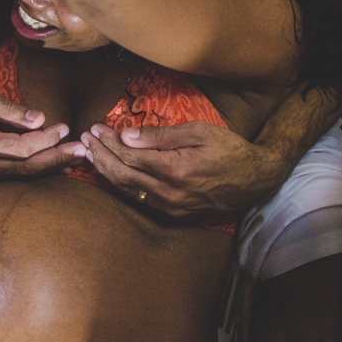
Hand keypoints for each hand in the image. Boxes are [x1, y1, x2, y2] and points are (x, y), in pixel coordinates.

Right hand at [0, 88, 85, 182]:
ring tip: (77, 160)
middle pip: (27, 167)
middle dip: (57, 159)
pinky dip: (39, 172)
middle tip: (83, 151)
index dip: (46, 140)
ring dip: (52, 168)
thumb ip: (11, 110)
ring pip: (24, 176)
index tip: (63, 128)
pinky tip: (58, 167)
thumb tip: (40, 119)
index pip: (21, 148)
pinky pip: (16, 178)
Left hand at [79, 121, 286, 216]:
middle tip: (86, 140)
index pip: (131, 156)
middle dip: (101, 156)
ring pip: (129, 190)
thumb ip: (160, 135)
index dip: (109, 142)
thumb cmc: (229, 148)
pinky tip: (110, 173)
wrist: (256, 179)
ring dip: (106, 172)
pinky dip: (121, 185)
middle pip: (124, 175)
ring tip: (90, 154)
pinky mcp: (174, 212)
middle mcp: (171, 192)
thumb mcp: (198, 131)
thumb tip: (126, 135)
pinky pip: (140, 199)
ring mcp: (172, 206)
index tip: (95, 128)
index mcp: (177, 169)